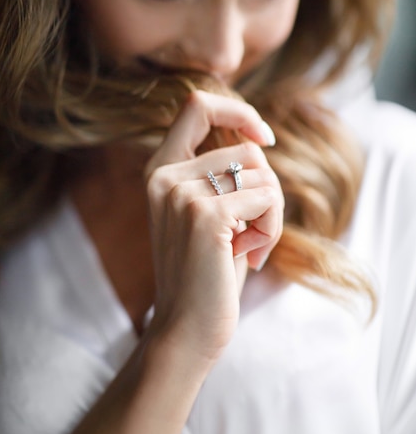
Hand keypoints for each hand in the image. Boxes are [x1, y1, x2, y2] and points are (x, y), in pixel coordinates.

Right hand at [144, 91, 283, 362]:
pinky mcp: (205, 215)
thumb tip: (255, 138)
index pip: (198, 105)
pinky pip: (266, 198)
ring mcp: (181, 193)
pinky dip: (272, 227)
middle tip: (254, 229)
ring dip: (271, 213)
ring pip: (262, 174)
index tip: (265, 137)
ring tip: (249, 245)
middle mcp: (165, 174)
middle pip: (247, 150)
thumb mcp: (209, 212)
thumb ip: (220, 172)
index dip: (238, 111)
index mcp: (160, 168)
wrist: (187, 329)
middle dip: (266, 189)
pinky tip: (253, 254)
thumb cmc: (206, 271)